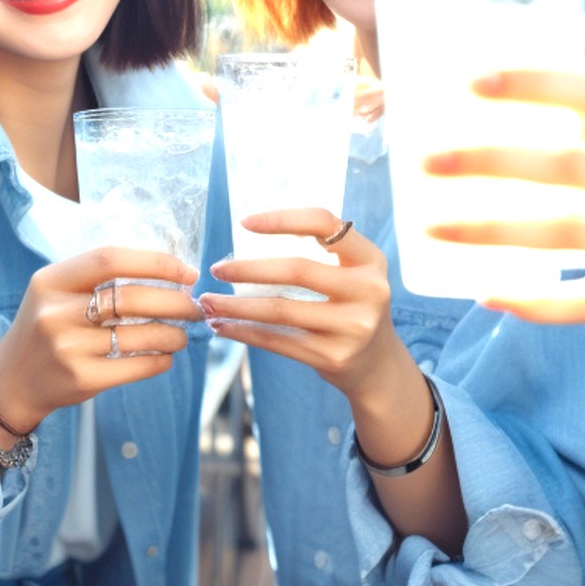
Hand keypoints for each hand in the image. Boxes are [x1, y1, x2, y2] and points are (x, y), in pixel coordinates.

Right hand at [0, 246, 199, 435]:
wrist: (12, 380)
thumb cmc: (47, 327)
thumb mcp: (56, 291)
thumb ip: (98, 277)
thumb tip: (167, 271)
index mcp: (50, 281)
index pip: (110, 259)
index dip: (155, 262)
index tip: (187, 273)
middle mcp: (56, 312)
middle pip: (131, 299)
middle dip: (175, 302)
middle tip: (195, 307)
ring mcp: (67, 348)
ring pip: (139, 336)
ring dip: (173, 334)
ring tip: (183, 335)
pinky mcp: (81, 380)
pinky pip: (135, 366)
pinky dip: (159, 360)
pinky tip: (165, 356)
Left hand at [200, 209, 407, 398]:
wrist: (377, 365)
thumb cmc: (350, 307)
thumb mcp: (352, 273)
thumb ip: (319, 253)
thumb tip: (250, 232)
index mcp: (370, 259)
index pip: (324, 224)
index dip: (282, 220)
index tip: (244, 223)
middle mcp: (368, 291)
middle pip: (296, 270)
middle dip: (248, 269)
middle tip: (216, 269)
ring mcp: (353, 327)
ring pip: (280, 310)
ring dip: (236, 306)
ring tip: (207, 301)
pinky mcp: (334, 357)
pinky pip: (278, 341)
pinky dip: (244, 333)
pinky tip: (222, 326)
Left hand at [423, 65, 584, 325]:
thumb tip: (482, 81)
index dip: (537, 83)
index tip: (471, 80)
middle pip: (572, 169)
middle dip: (493, 162)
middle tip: (426, 160)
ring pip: (569, 237)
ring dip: (493, 233)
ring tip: (430, 225)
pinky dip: (535, 302)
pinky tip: (484, 291)